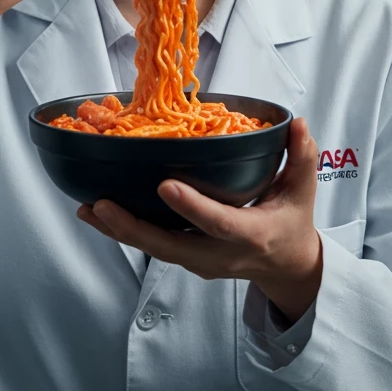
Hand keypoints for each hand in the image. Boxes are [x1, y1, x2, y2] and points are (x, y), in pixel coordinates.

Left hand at [77, 116, 322, 324]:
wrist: (285, 266)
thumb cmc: (292, 222)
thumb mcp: (303, 191)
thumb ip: (301, 157)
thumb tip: (297, 124)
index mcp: (250, 234)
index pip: (217, 222)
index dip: (191, 206)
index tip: (164, 185)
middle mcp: (219, 254)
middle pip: (170, 245)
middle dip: (133, 227)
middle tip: (101, 204)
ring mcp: (200, 262)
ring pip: (154, 249)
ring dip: (118, 231)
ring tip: (88, 210)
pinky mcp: (186, 260)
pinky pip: (152, 248)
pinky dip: (124, 233)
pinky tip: (98, 215)